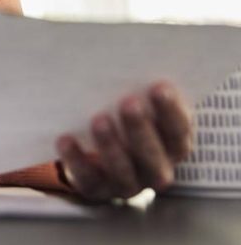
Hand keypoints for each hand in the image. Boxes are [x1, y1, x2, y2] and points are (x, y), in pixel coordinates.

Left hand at [56, 81, 193, 200]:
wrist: (97, 152)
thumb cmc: (122, 118)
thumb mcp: (136, 104)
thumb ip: (137, 89)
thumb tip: (124, 55)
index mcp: (172, 146)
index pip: (179, 132)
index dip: (171, 111)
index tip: (159, 86)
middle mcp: (156, 169)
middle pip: (155, 156)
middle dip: (142, 129)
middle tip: (129, 102)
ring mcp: (127, 184)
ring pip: (124, 173)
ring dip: (112, 146)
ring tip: (99, 119)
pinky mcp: (97, 189)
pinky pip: (88, 179)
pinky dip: (76, 159)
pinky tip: (65, 139)